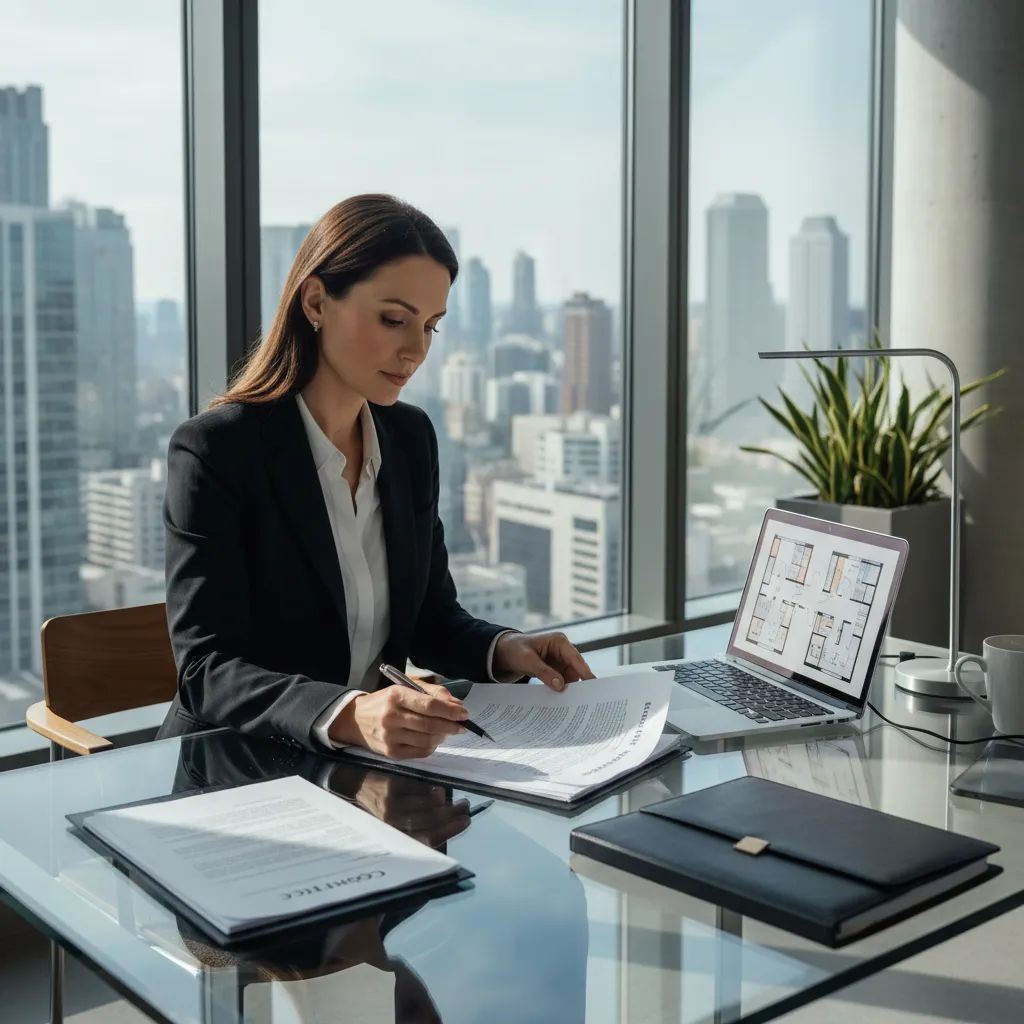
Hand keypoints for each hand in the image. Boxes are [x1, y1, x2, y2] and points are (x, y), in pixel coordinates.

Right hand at [329, 681, 467, 757]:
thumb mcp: (404, 688)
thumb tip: (456, 704)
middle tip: (462, 726)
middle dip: (452, 726)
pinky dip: (433, 746)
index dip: (450, 711)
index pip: (429, 705)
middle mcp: (391, 717)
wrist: (356, 720)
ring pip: (428, 740)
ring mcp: (391, 737)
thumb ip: (432, 693)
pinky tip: (434, 739)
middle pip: (430, 724)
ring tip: (447, 730)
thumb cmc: (385, 701)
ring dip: (443, 736)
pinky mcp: (391, 753)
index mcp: (396, 696)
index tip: (464, 713)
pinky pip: (421, 751)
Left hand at [348, 772, 471, 847]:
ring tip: (458, 801)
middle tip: (465, 809)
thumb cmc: (379, 807)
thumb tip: (446, 821)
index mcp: (394, 835)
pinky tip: (440, 790)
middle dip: (451, 816)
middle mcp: (392, 822)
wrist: (355, 785)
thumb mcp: (393, 822)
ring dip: (445, 804)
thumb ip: (416, 825)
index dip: (448, 832)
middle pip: (429, 822)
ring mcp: (391, 804)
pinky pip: (417, 789)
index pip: (426, 839)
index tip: (465, 822)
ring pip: (425, 806)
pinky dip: (431, 790)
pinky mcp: (391, 786)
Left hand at [492, 631, 595, 691]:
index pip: (575, 658)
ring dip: (569, 688)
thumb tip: (561, 686)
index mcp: (559, 641)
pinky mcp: (556, 669)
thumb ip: (544, 672)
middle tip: (582, 700)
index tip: (592, 685)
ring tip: (570, 704)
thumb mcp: (527, 660)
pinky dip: (562, 689)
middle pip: (576, 669)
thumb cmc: (515, 650)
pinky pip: (563, 680)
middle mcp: (563, 650)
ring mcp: (560, 660)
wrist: (504, 652)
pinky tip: (561, 700)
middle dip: (577, 683)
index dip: (585, 672)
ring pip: (571, 677)